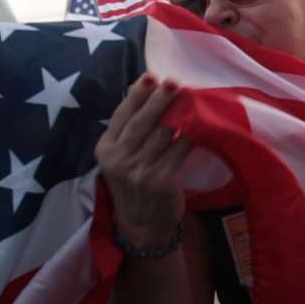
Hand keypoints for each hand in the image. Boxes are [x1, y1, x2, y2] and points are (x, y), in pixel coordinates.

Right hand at [95, 75, 192, 250]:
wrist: (142, 227)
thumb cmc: (134, 185)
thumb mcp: (120, 159)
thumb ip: (127, 131)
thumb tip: (144, 91)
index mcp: (105, 150)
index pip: (121, 115)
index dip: (137, 94)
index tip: (151, 76)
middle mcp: (119, 160)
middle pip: (142, 121)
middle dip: (159, 99)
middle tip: (173, 82)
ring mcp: (140, 171)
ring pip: (163, 133)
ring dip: (179, 114)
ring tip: (190, 100)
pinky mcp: (161, 181)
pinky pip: (180, 150)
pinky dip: (190, 136)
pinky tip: (199, 126)